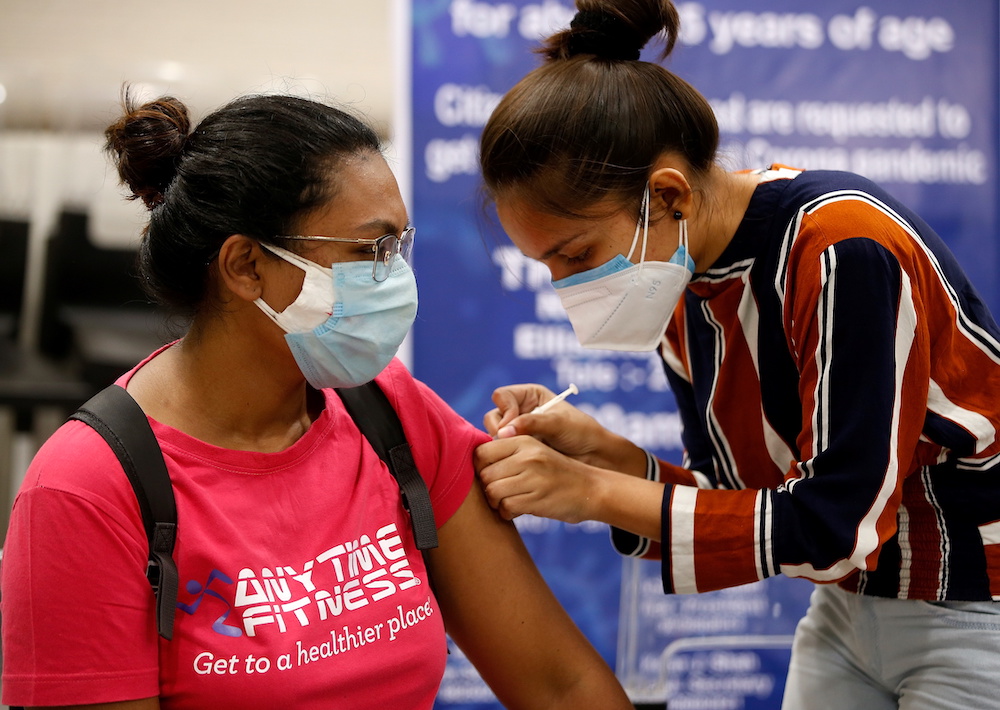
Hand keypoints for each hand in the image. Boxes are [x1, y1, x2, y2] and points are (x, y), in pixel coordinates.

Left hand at [474, 434, 601, 522]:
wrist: (592, 489)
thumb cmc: (557, 473)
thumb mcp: (536, 453)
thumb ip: (509, 454)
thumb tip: (474, 464)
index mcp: (524, 440)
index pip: (482, 452)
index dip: (480, 467)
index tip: (491, 476)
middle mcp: (527, 456)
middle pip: (484, 475)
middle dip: (488, 487)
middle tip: (500, 492)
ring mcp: (533, 477)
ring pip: (492, 492)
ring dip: (496, 502)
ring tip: (508, 501)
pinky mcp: (537, 498)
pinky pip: (506, 507)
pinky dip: (507, 513)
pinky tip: (517, 510)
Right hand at [483, 384, 614, 467]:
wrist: (595, 457)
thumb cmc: (582, 433)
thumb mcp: (558, 423)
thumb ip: (531, 423)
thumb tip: (503, 432)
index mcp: (530, 396)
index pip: (503, 396)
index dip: (504, 409)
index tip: (513, 426)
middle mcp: (520, 412)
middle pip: (494, 416)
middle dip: (498, 429)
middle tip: (509, 443)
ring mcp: (518, 432)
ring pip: (495, 435)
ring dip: (501, 445)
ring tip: (514, 455)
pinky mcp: (518, 451)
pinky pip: (502, 452)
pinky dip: (504, 457)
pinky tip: (513, 464)